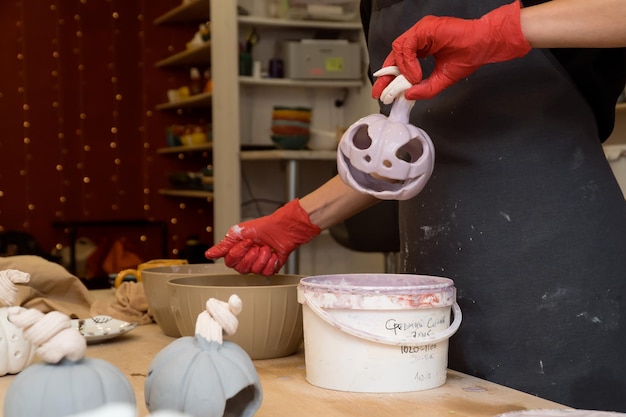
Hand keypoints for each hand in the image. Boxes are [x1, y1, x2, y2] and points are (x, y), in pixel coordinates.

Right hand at [205, 199, 320, 275]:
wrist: (283, 229)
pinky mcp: (270, 268)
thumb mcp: (238, 233)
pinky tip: (274, 253)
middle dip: (250, 255)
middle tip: (256, 245)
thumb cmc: (263, 227)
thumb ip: (223, 246)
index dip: (238, 252)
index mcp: (237, 251)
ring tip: (266, 247)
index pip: (230, 262)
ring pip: (254, 271)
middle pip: (241, 269)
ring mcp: (258, 265)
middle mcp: (246, 260)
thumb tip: (208, 254)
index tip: (247, 241)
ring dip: (262, 256)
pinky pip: (266, 272)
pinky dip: (271, 261)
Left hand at [372, 0, 530, 100]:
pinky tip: (415, 73)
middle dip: (386, 75)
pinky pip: (408, 45)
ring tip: (410, 81)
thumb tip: (408, 95)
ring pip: (399, 49)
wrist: (484, 45)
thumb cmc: (469, 56)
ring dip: (401, 69)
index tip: (381, 91)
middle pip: (394, 55)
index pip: (399, 62)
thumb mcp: (442, 79)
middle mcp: (419, 38)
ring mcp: (421, 31)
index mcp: (422, 48)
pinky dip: (408, 62)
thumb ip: (424, 89)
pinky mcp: (425, 28)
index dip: (388, 77)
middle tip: (381, 90)